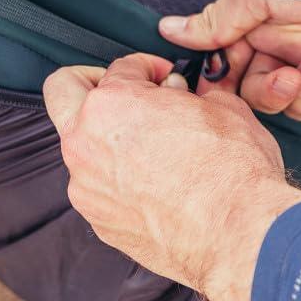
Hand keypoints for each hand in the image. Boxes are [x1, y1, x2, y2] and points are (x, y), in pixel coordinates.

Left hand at [43, 53, 300, 300]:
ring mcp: (88, 187)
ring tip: (151, 145)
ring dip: (107, 138)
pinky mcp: (99, 223)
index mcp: (113, 103)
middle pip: (63, 91)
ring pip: (81, 147)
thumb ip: (192, 95)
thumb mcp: (225, 107)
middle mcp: (87, 143)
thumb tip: (187, 98)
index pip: (121, 67)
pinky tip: (157, 184)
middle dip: (92, 82)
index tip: (164, 78)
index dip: (149, 67)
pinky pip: (98, 188)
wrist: (237, 234)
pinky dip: (119, 179)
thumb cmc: (232, 171)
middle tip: (126, 91)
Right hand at [159, 0, 300, 120]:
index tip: (227, 78)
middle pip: (262, 97)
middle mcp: (286, 49)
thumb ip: (218, 20)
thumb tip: (169, 29)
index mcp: (258, 29)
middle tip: (287, 74)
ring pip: (299, 107)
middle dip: (272, 92)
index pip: (230, 72)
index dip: (227, 81)